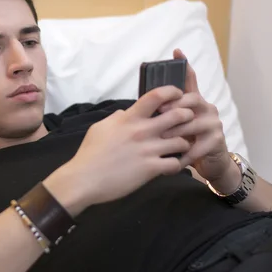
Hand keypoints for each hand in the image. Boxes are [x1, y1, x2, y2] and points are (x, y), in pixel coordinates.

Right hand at [64, 85, 192, 208]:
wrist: (84, 179)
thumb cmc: (89, 153)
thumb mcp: (100, 127)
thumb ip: (116, 117)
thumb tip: (125, 112)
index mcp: (128, 118)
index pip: (156, 96)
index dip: (172, 92)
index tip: (178, 95)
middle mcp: (142, 131)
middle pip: (177, 115)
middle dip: (187, 116)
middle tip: (186, 122)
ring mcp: (148, 150)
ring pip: (182, 141)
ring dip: (183, 144)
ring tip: (179, 148)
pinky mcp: (151, 169)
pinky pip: (175, 164)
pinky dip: (176, 165)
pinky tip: (169, 166)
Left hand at [159, 49, 231, 181]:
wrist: (210, 163)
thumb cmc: (186, 140)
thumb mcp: (175, 124)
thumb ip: (164, 111)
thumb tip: (143, 101)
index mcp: (195, 101)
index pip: (190, 79)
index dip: (184, 65)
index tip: (176, 51)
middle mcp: (207, 108)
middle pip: (191, 99)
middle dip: (173, 106)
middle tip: (158, 113)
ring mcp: (214, 123)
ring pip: (193, 123)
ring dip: (175, 132)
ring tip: (161, 140)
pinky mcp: (217, 141)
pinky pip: (198, 146)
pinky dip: (183, 153)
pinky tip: (173, 159)